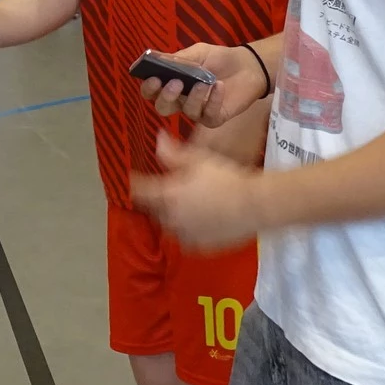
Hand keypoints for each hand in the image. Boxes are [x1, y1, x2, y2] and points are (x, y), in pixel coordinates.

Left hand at [132, 133, 263, 249]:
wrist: (254, 205)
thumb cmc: (226, 179)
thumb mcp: (198, 160)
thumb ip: (173, 154)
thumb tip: (157, 139)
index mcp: (168, 196)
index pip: (141, 191)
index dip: (133, 183)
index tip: (130, 178)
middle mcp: (172, 218)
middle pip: (154, 210)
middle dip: (156, 200)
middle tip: (165, 188)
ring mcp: (186, 234)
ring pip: (169, 225)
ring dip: (170, 215)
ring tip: (184, 203)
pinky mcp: (200, 246)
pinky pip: (186, 237)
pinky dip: (187, 228)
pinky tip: (198, 218)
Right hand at [138, 42, 267, 128]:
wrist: (246, 65)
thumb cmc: (218, 59)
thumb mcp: (197, 53)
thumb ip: (178, 59)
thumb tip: (157, 59)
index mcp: (171, 84)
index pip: (151, 92)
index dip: (149, 88)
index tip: (153, 78)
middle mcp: (180, 101)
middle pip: (163, 108)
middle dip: (166, 97)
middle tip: (176, 83)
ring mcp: (197, 111)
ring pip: (187, 111)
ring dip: (193, 97)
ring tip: (203, 82)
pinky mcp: (214, 118)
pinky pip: (208, 115)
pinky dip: (213, 100)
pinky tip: (219, 86)